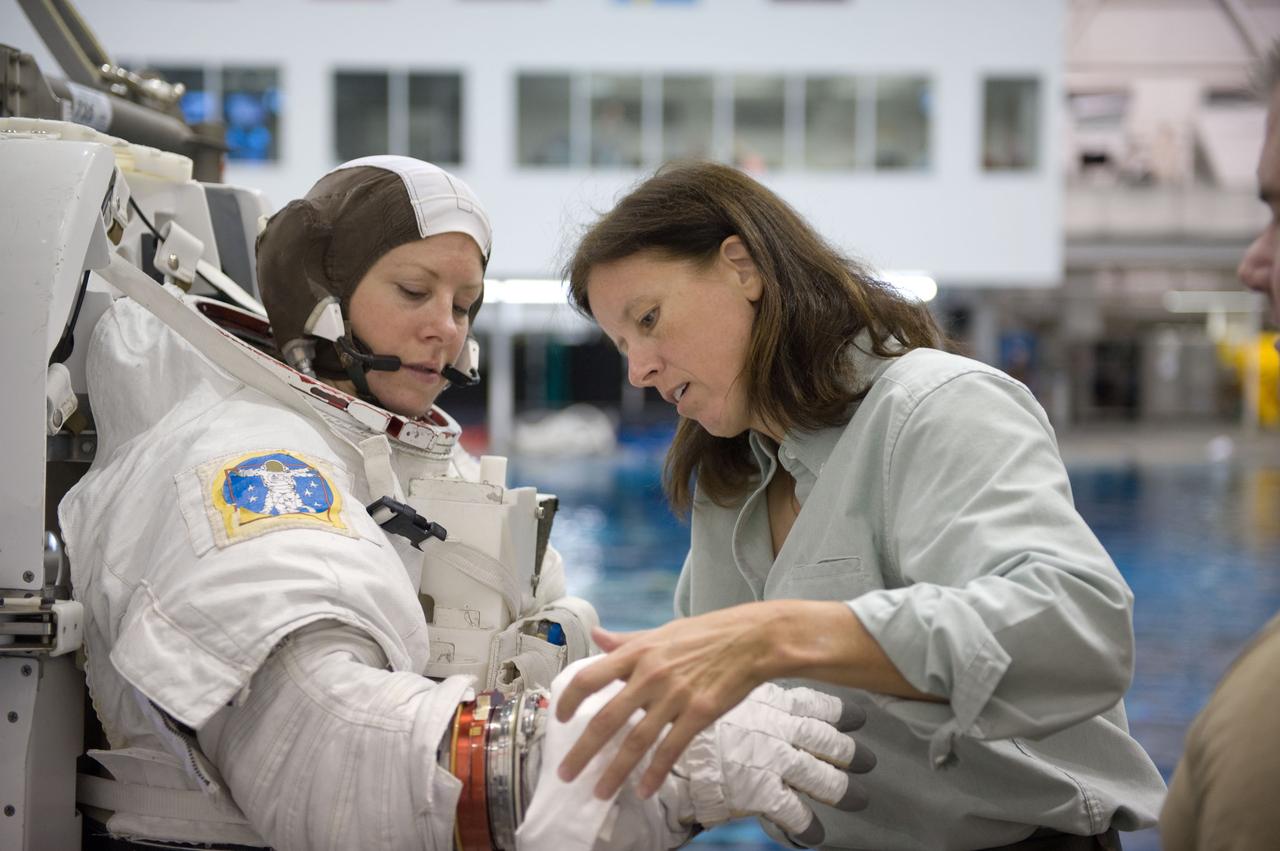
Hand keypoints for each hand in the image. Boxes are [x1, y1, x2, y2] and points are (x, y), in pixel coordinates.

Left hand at [555, 602, 829, 798]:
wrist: (752, 639)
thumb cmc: (706, 633)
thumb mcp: (662, 631)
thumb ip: (626, 640)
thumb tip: (596, 636)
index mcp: (637, 652)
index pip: (590, 677)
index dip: (570, 699)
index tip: (561, 717)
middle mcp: (650, 675)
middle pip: (606, 719)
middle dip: (583, 751)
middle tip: (565, 773)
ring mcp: (674, 695)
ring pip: (636, 741)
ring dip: (615, 771)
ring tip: (599, 792)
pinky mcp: (699, 713)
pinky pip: (671, 749)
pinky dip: (654, 772)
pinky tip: (644, 790)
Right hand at [659, 681, 874, 846]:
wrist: (657, 733)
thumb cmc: (676, 702)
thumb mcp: (689, 674)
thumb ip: (708, 678)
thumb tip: (689, 661)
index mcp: (765, 701)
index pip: (812, 704)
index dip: (837, 712)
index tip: (857, 716)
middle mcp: (775, 729)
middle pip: (825, 740)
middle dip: (849, 752)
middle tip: (868, 760)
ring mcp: (771, 760)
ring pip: (820, 776)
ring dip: (841, 789)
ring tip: (858, 798)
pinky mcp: (760, 790)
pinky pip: (792, 813)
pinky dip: (806, 825)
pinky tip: (813, 833)